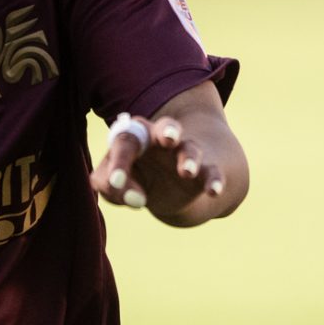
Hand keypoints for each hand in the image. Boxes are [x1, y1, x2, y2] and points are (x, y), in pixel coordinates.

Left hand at [91, 111, 231, 225]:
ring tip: (186, 172)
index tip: (115, 182)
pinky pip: (211, 172)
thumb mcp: (112, 184)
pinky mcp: (204, 170)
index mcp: (136, 137)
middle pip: (166, 127)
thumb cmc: (132, 179)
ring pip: (190, 149)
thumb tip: (131, 197)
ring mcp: (185, 153)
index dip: (119, 161)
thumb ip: (109, 186)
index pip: (125, 141)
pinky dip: (213, 180)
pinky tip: (214, 191)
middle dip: (167, 130)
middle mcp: (162, 139)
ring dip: (189, 159)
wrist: (166, 193)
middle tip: (168, 139)